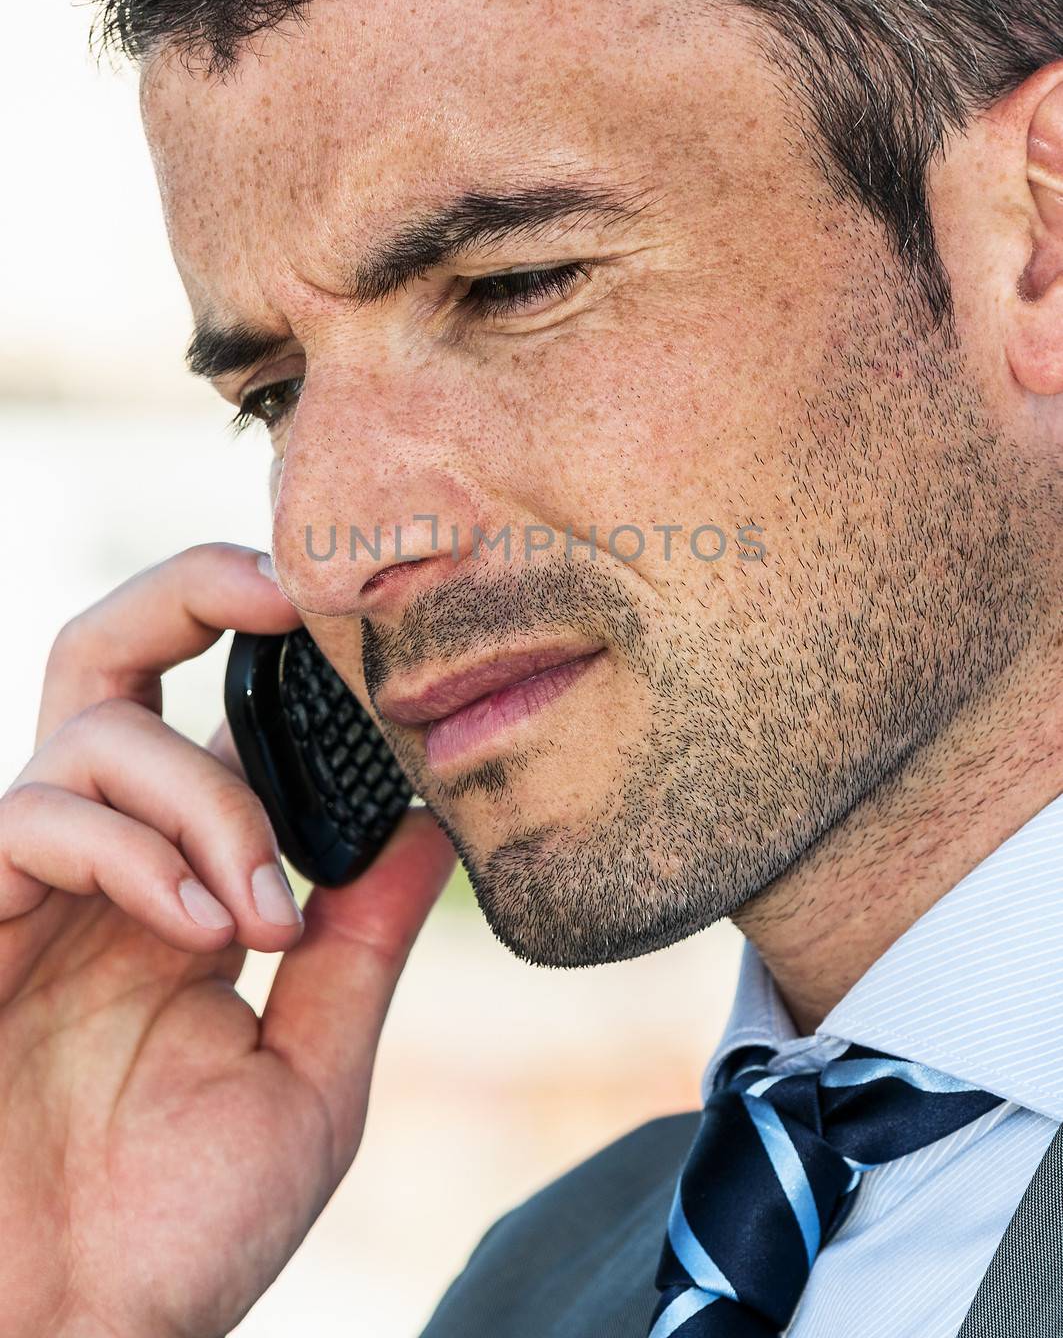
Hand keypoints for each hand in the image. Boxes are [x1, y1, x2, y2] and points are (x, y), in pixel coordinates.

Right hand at [0, 543, 455, 1337]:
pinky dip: (134, 848)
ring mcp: (27, 889)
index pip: (211, 721)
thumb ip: (359, 947)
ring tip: (259, 912)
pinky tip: (200, 925)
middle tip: (285, 594)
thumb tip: (433, 830)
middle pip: (110, 652)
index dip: (272, 657)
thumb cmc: (172, 1231)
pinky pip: (33, 816)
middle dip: (192, 591)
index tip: (361, 635)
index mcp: (178, 884)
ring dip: (204, 795)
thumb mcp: (307, 1077)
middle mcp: (101, 864)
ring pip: (95, 728)